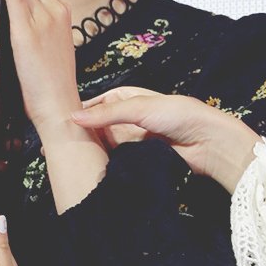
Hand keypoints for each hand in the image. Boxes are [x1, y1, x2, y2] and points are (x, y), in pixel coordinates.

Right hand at [72, 87, 261, 193]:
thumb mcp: (141, 107)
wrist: (208, 142)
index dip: (78, 112)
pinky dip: (105, 162)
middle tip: (57, 144)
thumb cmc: (181, 115)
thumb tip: (72, 117)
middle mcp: (129, 118)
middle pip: (97, 126)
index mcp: (129, 98)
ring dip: (91, 150)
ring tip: (68, 157)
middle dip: (81, 134)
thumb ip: (107, 114)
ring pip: (104, 144)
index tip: (56, 122)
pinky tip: (90, 167)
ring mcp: (134, 138)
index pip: (96, 104)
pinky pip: (116, 160)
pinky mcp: (139, 158)